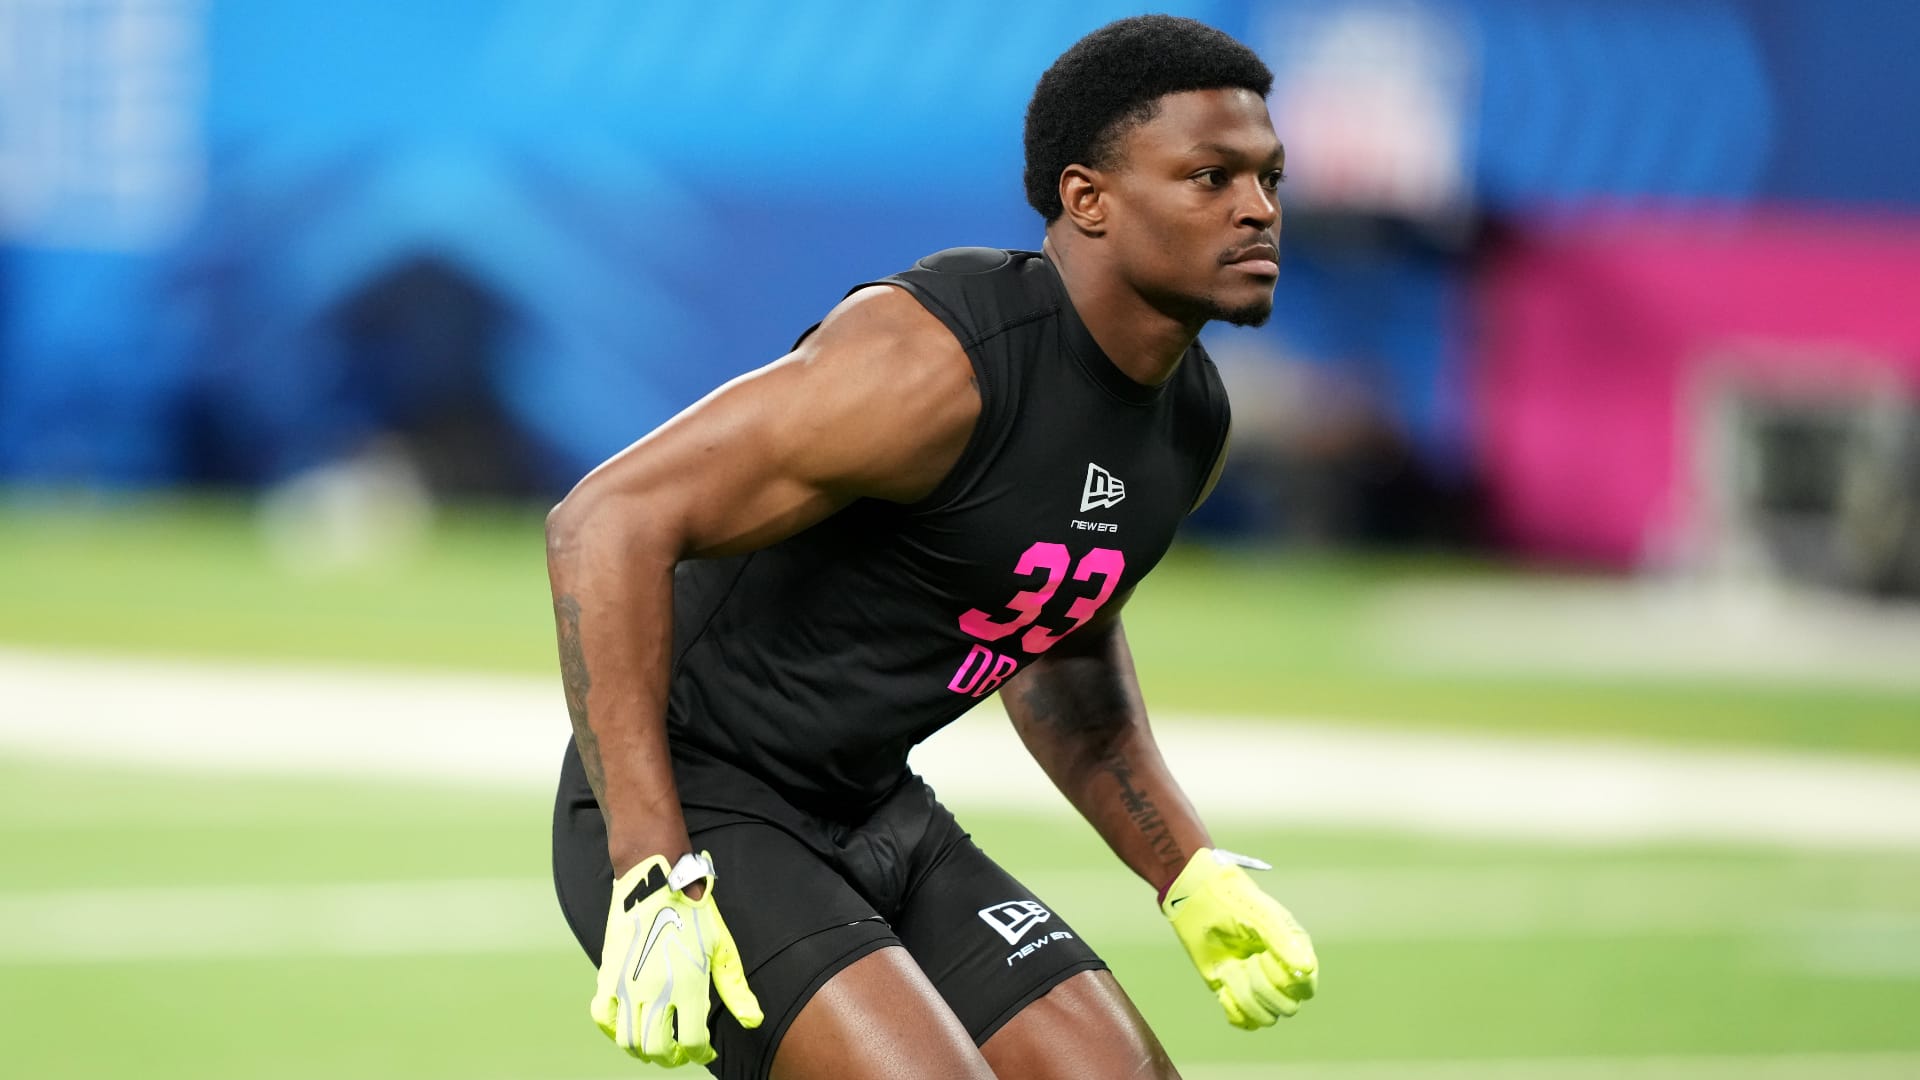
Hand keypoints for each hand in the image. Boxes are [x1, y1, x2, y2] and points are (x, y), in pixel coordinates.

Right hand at [590, 851, 762, 1065]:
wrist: (656, 881)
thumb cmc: (695, 914)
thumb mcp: (722, 948)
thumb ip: (735, 988)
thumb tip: (753, 1021)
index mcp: (688, 986)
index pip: (692, 1042)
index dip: (700, 1053)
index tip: (704, 1051)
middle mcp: (655, 991)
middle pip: (658, 1049)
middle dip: (672, 1057)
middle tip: (679, 1052)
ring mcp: (627, 984)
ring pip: (628, 1041)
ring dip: (642, 1050)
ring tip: (655, 1043)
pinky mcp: (607, 974)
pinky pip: (602, 1017)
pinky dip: (613, 1030)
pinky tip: (627, 1025)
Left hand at [1161, 847, 1318, 1028]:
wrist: (1195, 900)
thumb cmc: (1232, 901)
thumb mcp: (1259, 915)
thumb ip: (1282, 940)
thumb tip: (1306, 969)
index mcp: (1295, 952)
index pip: (1306, 988)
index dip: (1285, 980)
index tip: (1264, 955)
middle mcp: (1281, 973)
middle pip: (1287, 1007)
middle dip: (1262, 987)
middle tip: (1246, 961)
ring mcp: (1258, 985)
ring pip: (1266, 1018)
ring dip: (1244, 996)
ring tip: (1230, 970)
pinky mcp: (1236, 993)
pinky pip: (1244, 1021)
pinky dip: (1233, 1008)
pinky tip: (1223, 985)